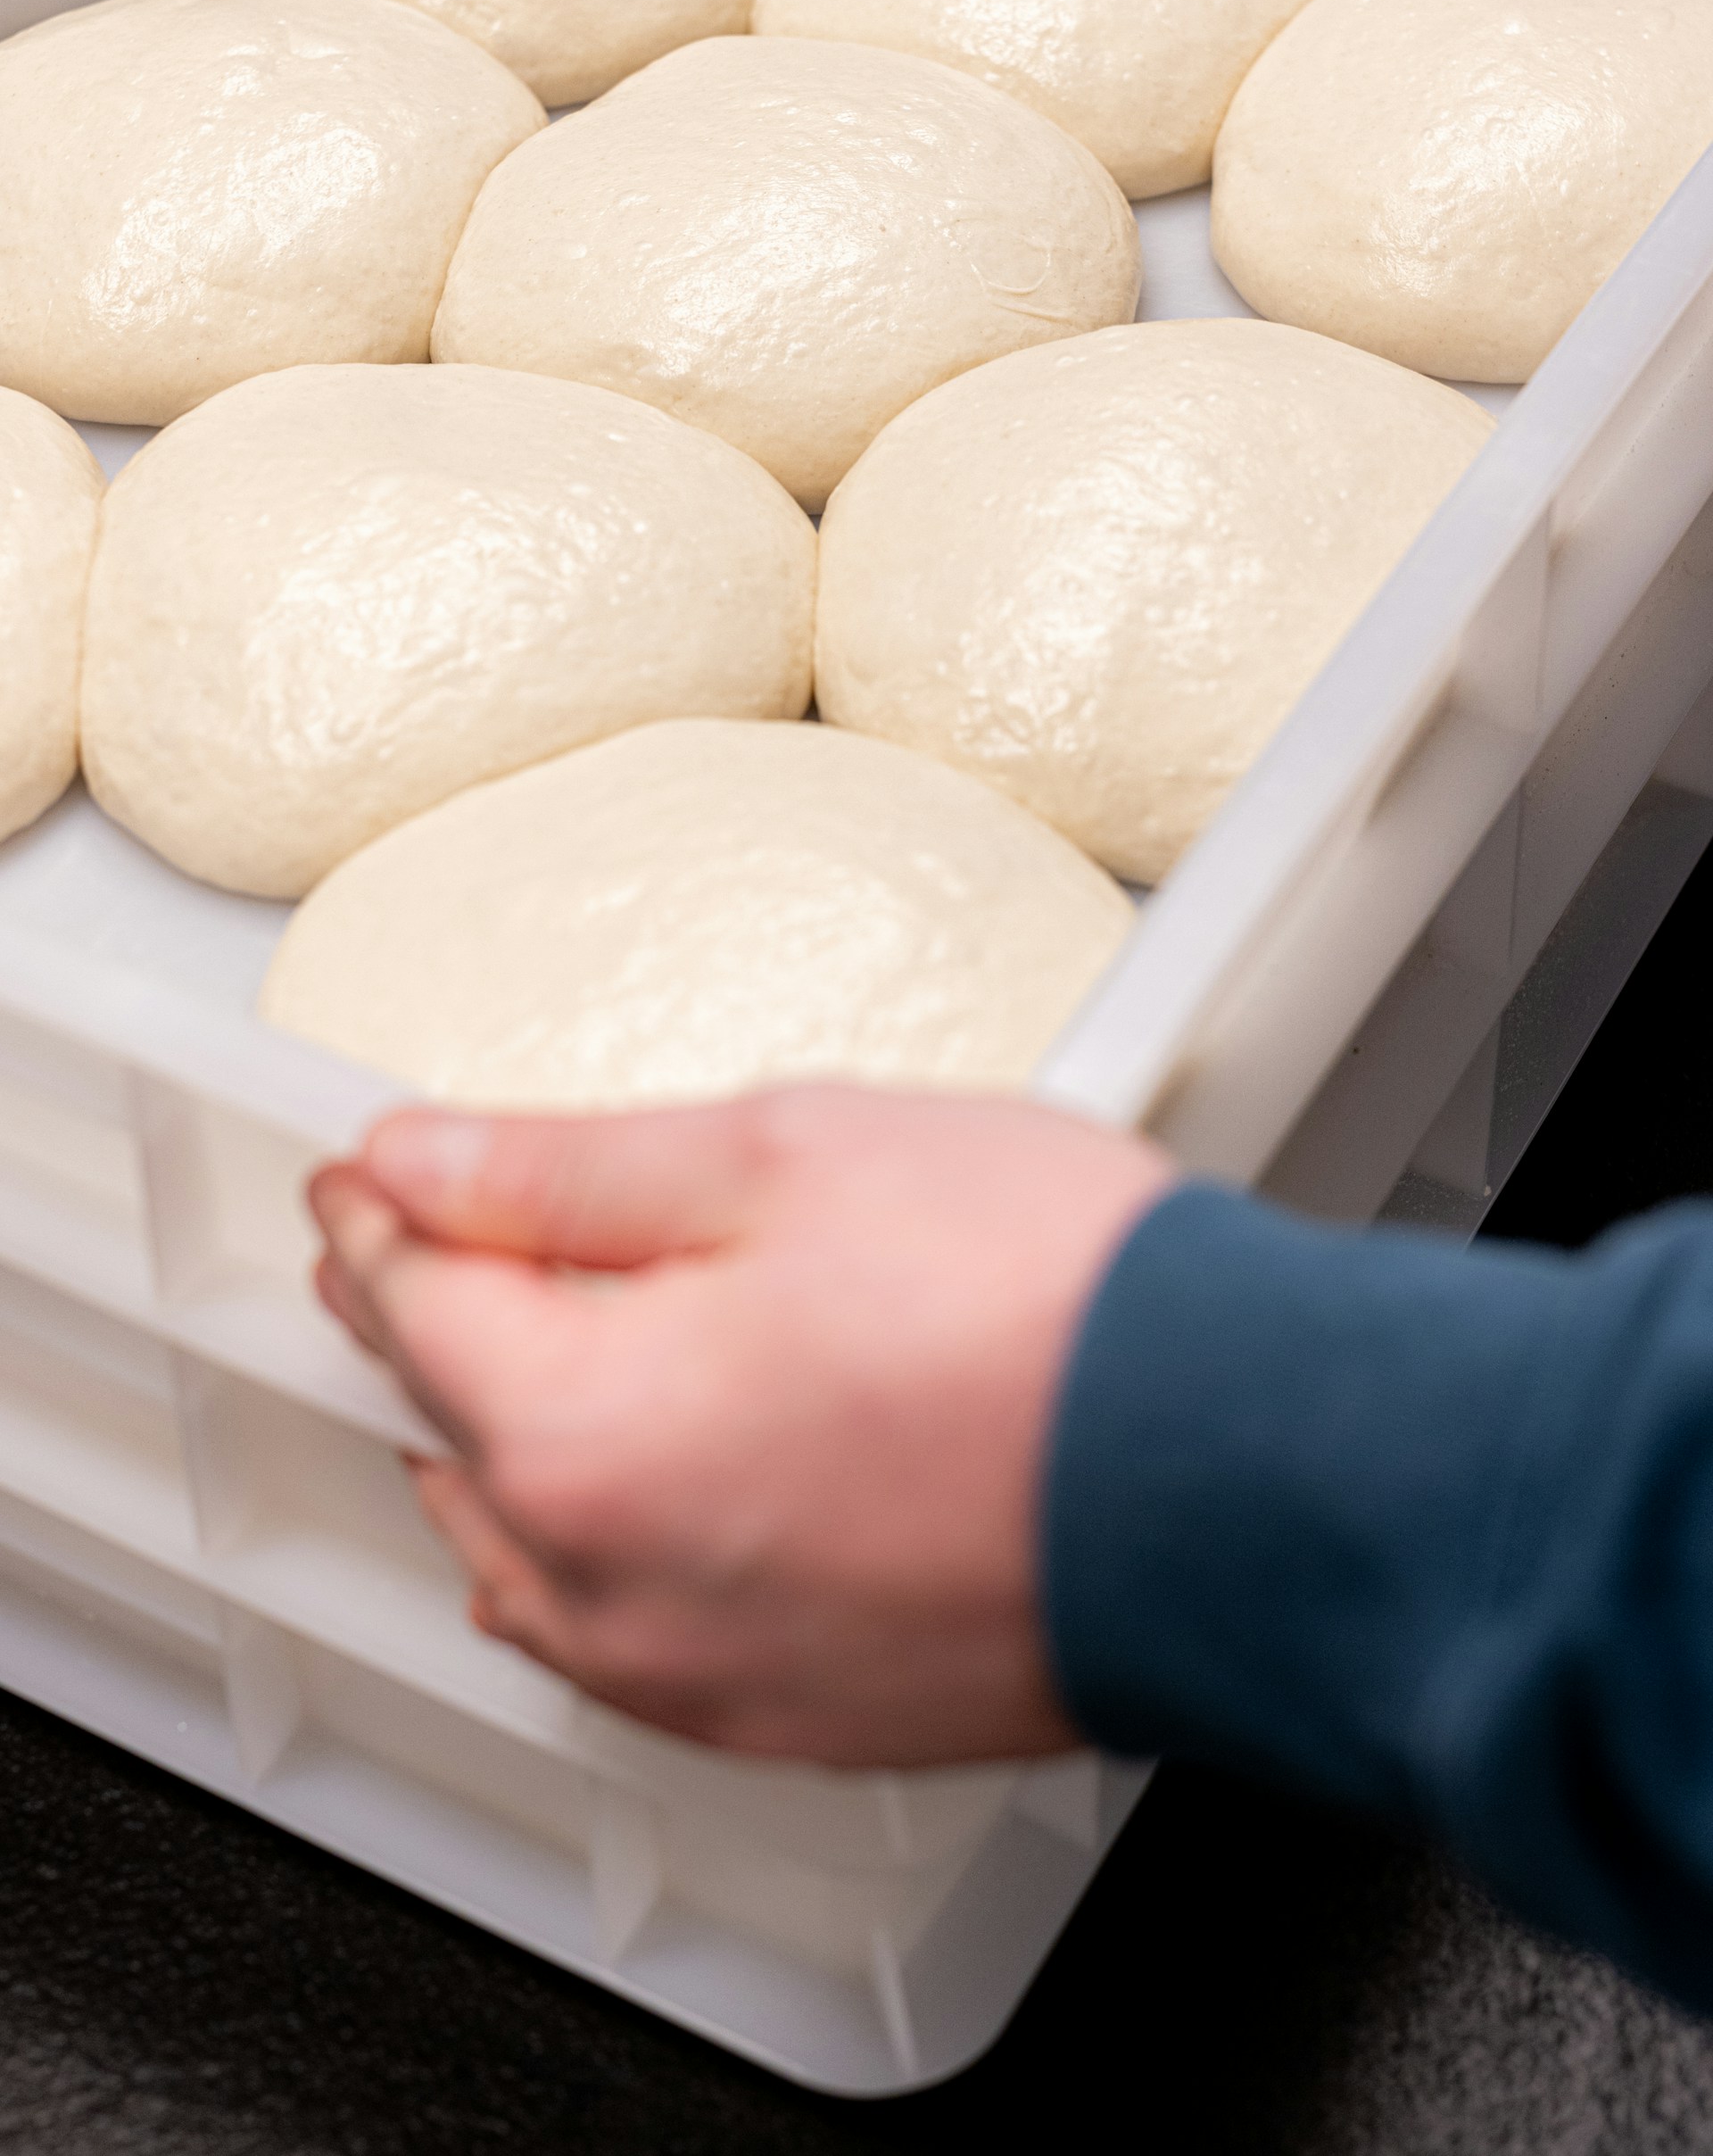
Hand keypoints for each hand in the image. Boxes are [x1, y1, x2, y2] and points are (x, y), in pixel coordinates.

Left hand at [308, 1084, 1177, 1767]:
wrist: (1254, 1475)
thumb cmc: (1053, 1304)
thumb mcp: (785, 1153)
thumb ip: (569, 1171)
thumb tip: (415, 1162)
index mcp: (584, 1430)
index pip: (415, 1300)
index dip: (382, 1211)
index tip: (369, 1171)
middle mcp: (614, 1583)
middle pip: (458, 1429)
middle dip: (428, 1320)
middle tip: (409, 1246)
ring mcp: (703, 1670)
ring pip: (528, 1556)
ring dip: (498, 1450)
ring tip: (493, 1377)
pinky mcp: (795, 1717)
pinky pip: (626, 1642)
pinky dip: (591, 1561)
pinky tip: (613, 1517)